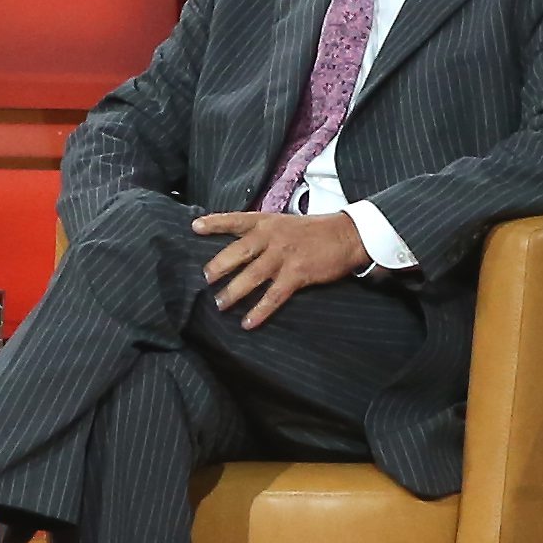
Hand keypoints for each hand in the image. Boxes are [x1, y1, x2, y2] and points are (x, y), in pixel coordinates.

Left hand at [190, 205, 365, 327]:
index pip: (235, 220)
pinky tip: (248, 322)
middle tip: (204, 278)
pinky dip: (259, 311)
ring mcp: (284, 255)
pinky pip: (273, 296)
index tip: (194, 227)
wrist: (347, 235)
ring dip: (233, 292)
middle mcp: (272, 237)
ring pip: (251, 276)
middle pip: (238, 252)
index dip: (214, 223)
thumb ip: (264, 233)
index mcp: (267, 222)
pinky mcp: (297, 274)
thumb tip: (241, 249)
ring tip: (219, 304)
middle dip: (218, 266)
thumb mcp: (285, 223)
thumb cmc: (315, 231)